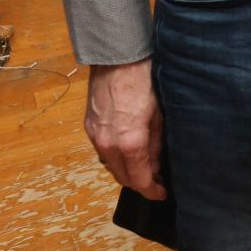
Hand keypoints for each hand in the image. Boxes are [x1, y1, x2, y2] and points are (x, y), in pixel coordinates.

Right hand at [86, 59, 165, 198]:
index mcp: (130, 143)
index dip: (152, 191)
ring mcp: (95, 136)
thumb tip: (156, 166)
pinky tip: (128, 149)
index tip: (162, 193)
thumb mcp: (160, 114)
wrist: (118, 57)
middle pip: (123, 178)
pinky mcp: (89, 126)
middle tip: (156, 180)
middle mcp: (108, 145)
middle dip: (140, 183)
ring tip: (143, 165)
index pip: (140, 180)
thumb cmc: (146, 81)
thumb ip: (156, 144)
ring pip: (111, 165)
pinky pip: (102, 151)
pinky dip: (115, 156)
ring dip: (126, 170)